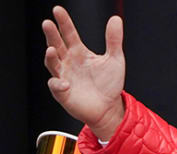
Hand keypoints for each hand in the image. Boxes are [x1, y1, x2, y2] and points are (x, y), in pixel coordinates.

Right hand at [42, 6, 126, 139]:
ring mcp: (64, 76)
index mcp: (78, 52)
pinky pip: (57, 87)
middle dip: (51, 35)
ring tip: (51, 49)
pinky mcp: (63, 92)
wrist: (109, 108)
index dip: (64, 22)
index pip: (69, 34)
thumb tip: (116, 19)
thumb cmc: (109, 84)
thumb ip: (114, 40)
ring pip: (52, 64)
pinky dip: (59, 84)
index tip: (58, 10)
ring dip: (50, 57)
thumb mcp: (115, 59)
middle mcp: (68, 62)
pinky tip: (65, 83)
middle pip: (56, 45)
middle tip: (47, 23)